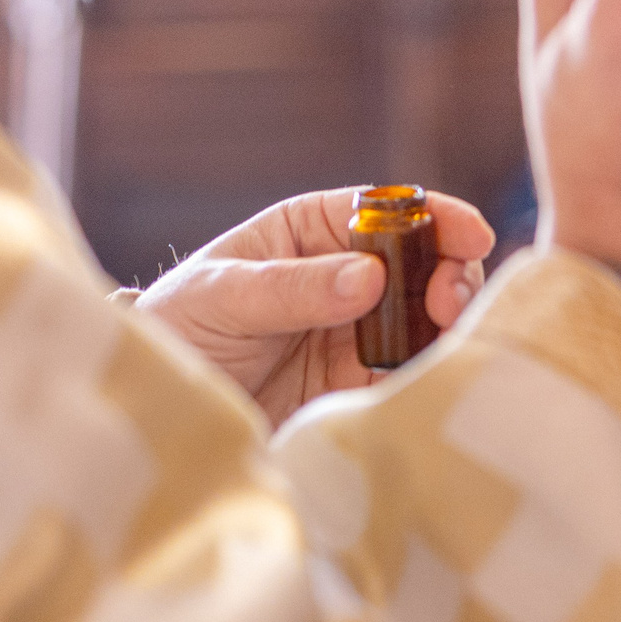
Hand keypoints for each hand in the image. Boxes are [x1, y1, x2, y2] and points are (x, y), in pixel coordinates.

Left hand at [135, 187, 493, 426]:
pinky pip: (406, 372)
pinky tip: (430, 374)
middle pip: (422, 261)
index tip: (470, 234)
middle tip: (451, 301)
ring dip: (447, 322)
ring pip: (425, 316)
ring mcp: (353, 330)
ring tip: (447, 338)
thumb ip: (295, 287)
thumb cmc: (175, 330)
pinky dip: (428, 369)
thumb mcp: (224, 297)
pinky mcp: (353, 384)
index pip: (387, 210)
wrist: (150, 411)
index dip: (435, 215)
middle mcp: (342, 274)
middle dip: (450, 273)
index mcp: (311, 231)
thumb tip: (371, 277)